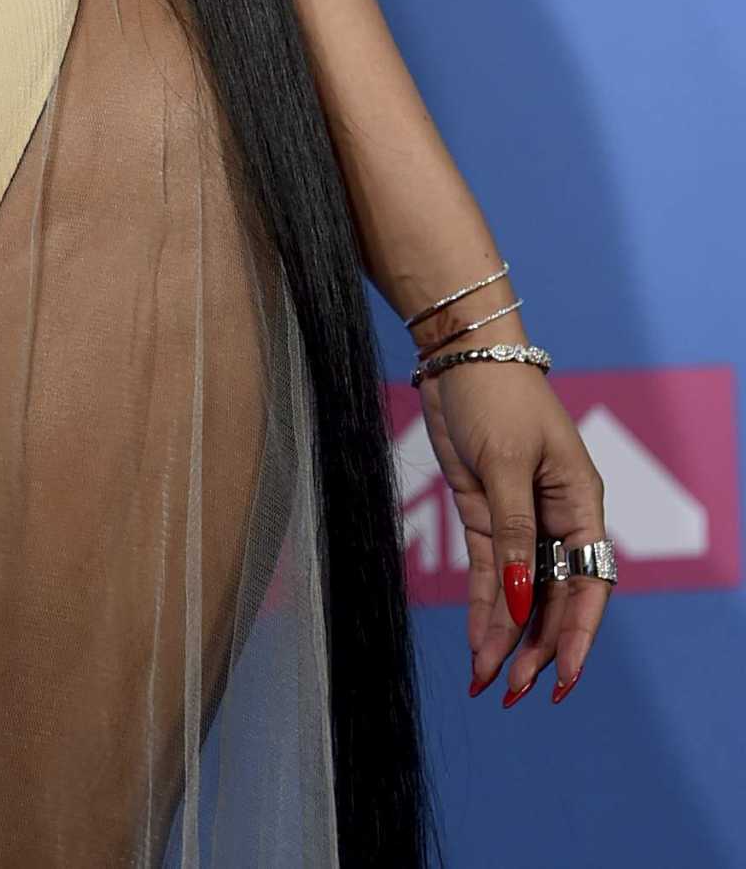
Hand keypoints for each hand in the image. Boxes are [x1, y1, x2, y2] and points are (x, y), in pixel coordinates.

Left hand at [416, 360, 611, 707]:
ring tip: (488, 684)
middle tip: (512, 692)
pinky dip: (484, 608)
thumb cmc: (497, 397)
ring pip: (521, 594)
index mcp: (582, 505)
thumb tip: (522, 603)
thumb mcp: (507, 464)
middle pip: (553, 599)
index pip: (589, 585)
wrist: (459, 356)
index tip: (564, 680)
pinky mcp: (485, 513)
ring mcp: (521, 519)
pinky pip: (491, 573)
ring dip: (506, 638)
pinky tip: (476, 644)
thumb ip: (514, 534)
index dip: (579, 635)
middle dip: (536, 649)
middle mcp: (556, 520)